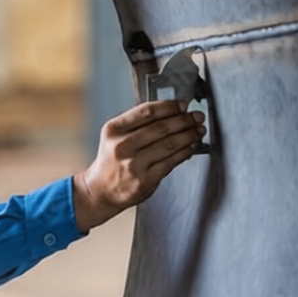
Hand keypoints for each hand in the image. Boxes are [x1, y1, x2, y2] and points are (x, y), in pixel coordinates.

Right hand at [72, 100, 206, 232]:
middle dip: (184, 120)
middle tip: (196, 117)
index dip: (169, 107)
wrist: (100, 191)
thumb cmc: (111, 162)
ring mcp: (133, 164)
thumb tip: (171, 113)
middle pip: (161, 127)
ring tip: (198, 131)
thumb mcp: (115, 137)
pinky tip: (190, 147)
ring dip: (188, 135)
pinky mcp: (145, 180)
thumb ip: (137, 125)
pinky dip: (184, 152)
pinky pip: (171, 162)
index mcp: (114, 129)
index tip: (183, 105)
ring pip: (169, 144)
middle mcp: (122, 146)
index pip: (146, 112)